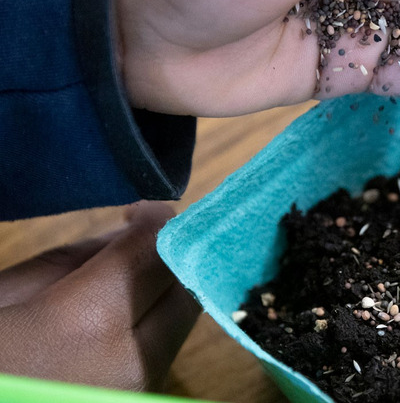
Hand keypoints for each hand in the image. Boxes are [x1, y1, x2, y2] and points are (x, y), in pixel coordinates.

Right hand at [0, 202, 198, 390]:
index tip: (137, 213)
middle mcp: (133, 362)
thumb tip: (129, 233)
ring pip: (181, 322)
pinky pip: (164, 351)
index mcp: (91, 325)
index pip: (156, 252)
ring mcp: (142, 391)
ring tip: (122, 283)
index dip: (155, 221)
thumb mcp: (5, 294)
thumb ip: (75, 258)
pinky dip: (152, 326)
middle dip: (168, 257)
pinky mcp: (141, 402)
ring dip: (163, 291)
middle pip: (184, 289)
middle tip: (134, 245)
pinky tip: (117, 322)